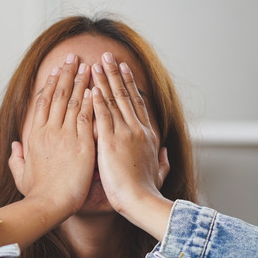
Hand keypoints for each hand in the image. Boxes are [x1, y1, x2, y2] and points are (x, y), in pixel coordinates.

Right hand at [9, 54, 94, 215]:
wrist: (49, 204)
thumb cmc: (37, 194)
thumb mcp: (21, 175)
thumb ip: (17, 158)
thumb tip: (15, 146)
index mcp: (34, 136)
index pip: (42, 103)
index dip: (49, 85)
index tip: (55, 71)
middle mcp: (48, 131)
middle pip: (57, 95)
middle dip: (66, 73)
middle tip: (73, 57)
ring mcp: (65, 135)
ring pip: (73, 101)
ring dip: (80, 81)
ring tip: (87, 65)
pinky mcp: (81, 143)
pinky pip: (86, 116)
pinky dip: (90, 100)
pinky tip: (95, 87)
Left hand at [91, 52, 172, 236]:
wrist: (142, 202)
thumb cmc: (148, 193)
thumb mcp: (160, 173)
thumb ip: (162, 161)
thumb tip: (165, 152)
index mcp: (147, 136)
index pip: (137, 104)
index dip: (130, 85)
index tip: (124, 71)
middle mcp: (137, 130)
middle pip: (125, 96)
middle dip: (116, 74)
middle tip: (109, 56)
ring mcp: (124, 133)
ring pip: (113, 100)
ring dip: (104, 80)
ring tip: (97, 63)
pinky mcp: (110, 141)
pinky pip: (102, 115)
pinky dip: (96, 99)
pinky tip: (91, 86)